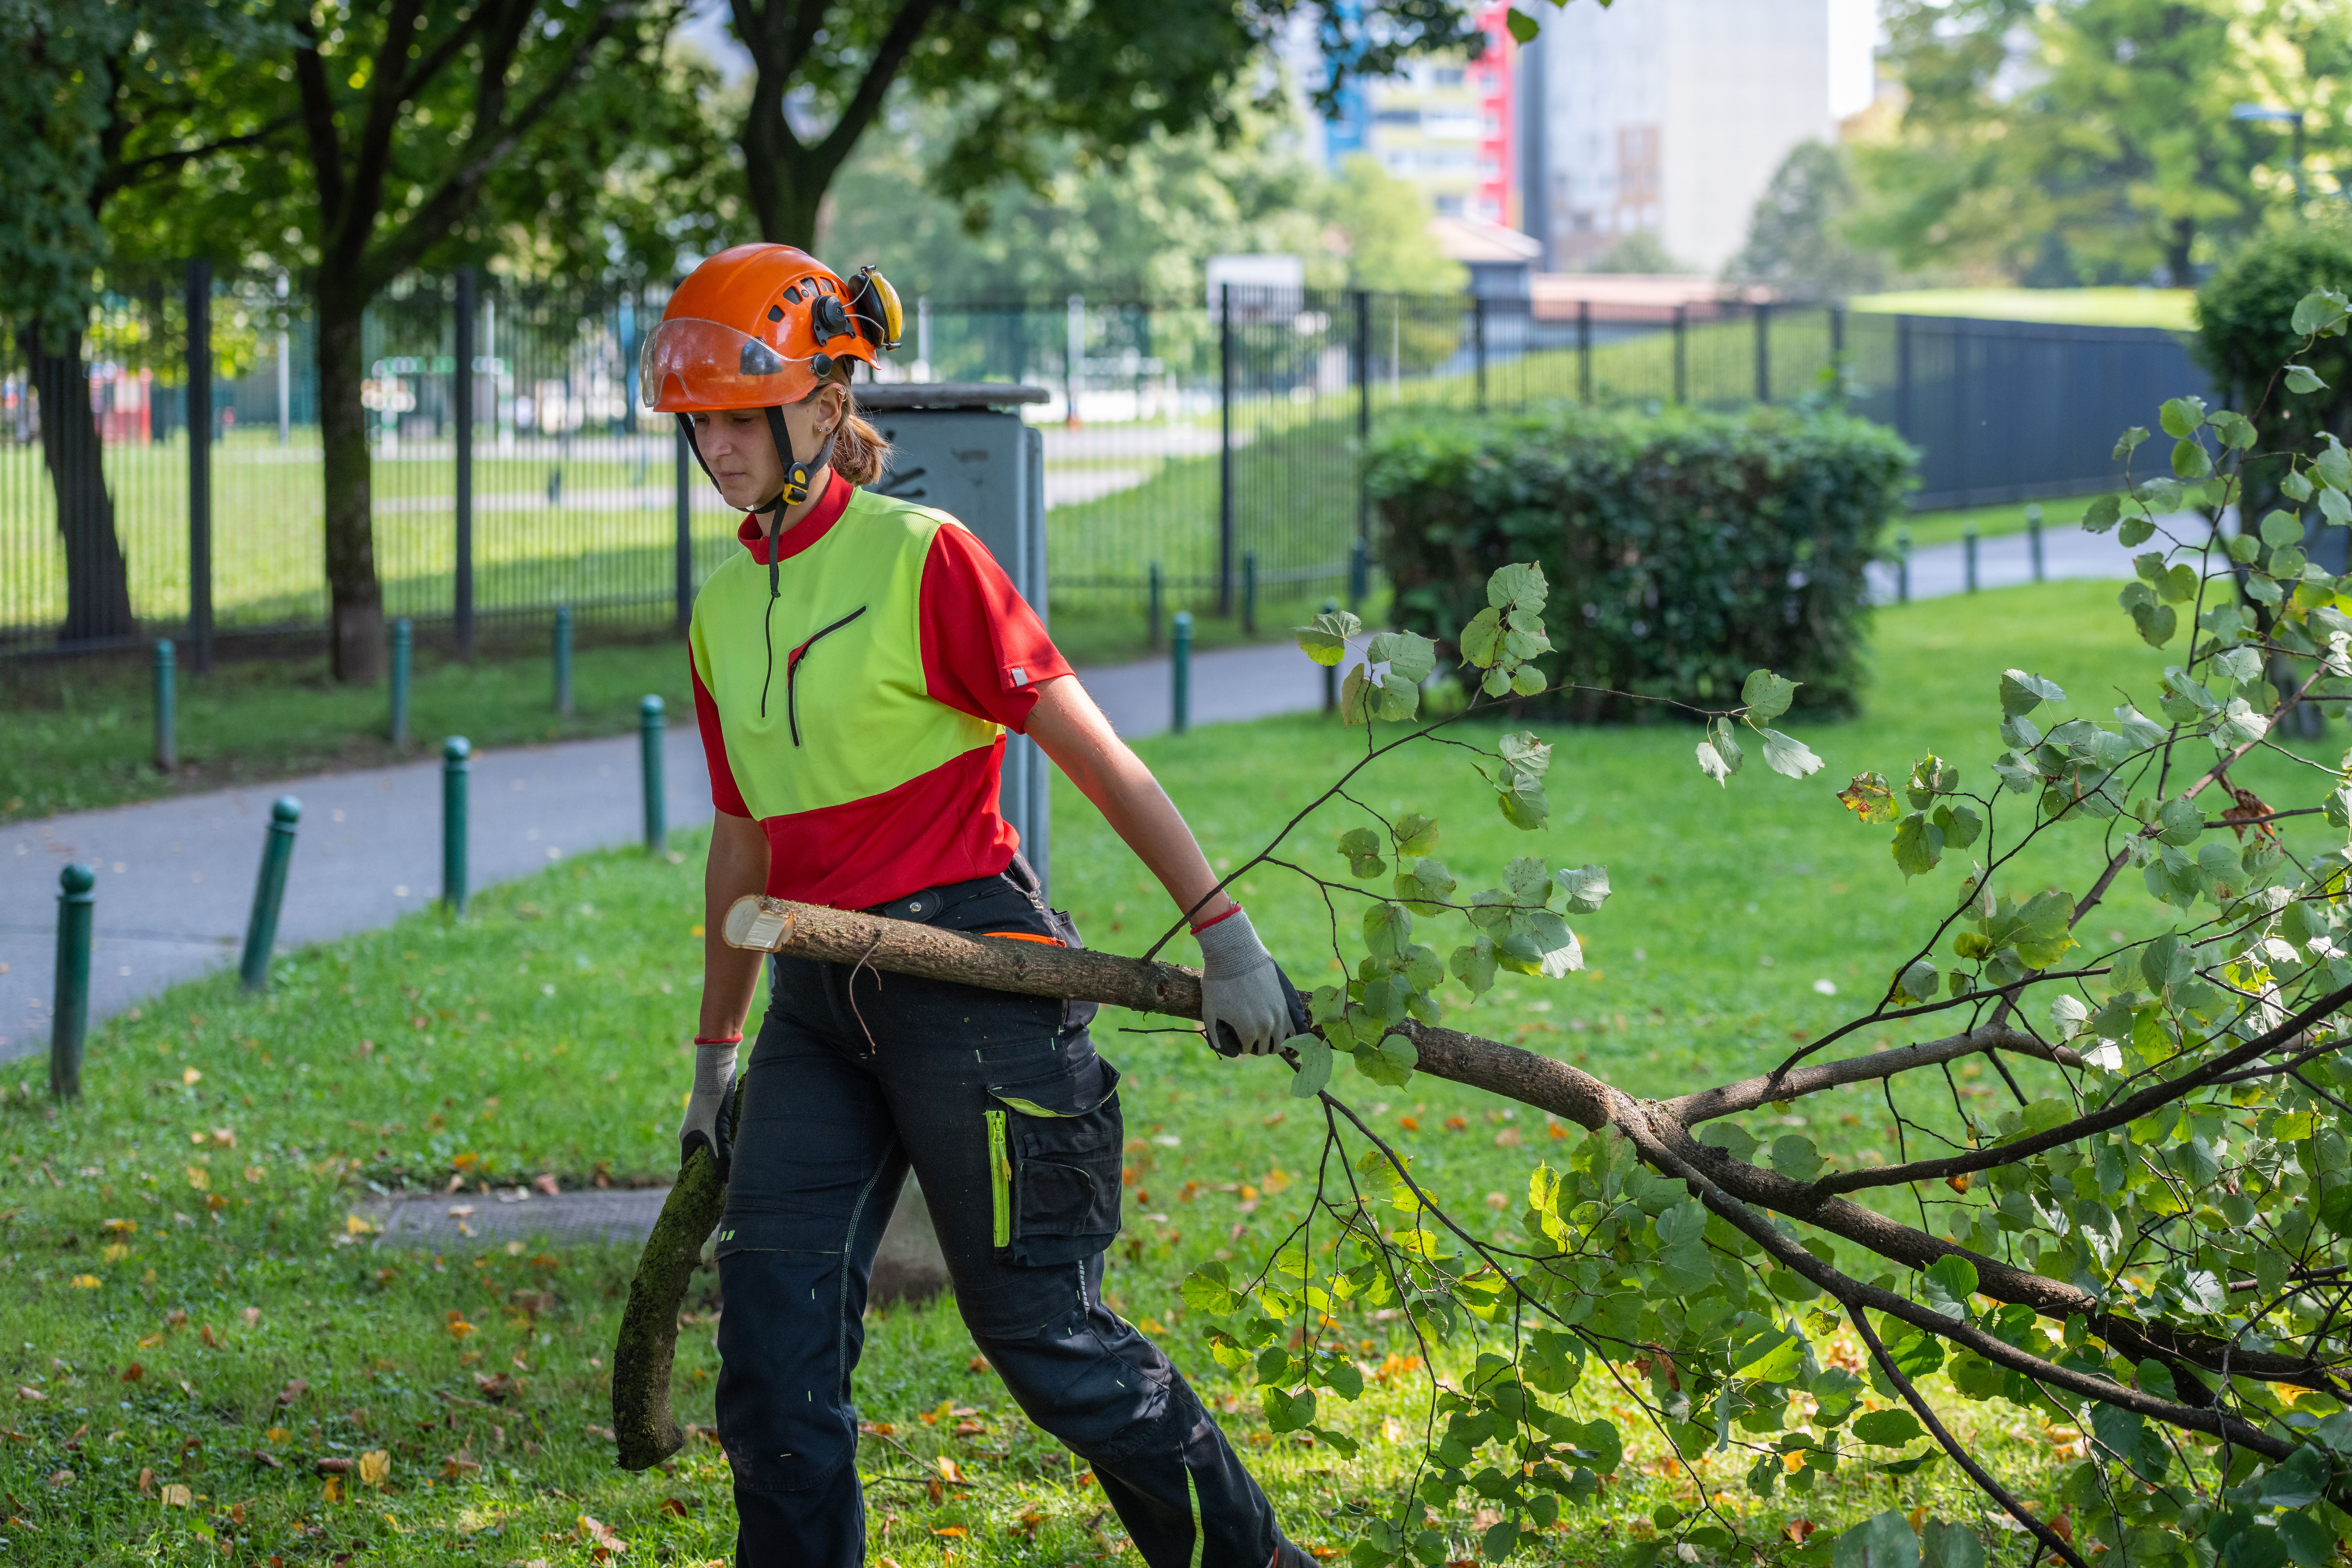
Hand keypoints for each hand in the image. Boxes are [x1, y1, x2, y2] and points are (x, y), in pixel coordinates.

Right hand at [679, 1037, 739, 1178]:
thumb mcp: (716, 1134)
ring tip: (739, 1169)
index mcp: (687, 1139)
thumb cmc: (712, 1103)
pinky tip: (745, 1148)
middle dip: (714, 1169)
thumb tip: (728, 1181)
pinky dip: (732, 1143)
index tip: (709, 1194)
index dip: (696, 1180)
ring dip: (726, 1155)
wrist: (717, 1070)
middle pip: (703, 1158)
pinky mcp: (719, 1115)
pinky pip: (724, 1135)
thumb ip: (721, 1157)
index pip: (688, 1167)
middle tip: (729, 1184)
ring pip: (716, 1146)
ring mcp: (706, 1123)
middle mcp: (694, 1132)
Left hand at [1195, 909, 1300, 1056]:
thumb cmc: (1218, 982)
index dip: (1241, 1045)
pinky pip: (1292, 1026)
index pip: (1248, 1049)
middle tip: (1250, 1037)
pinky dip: (1287, 1032)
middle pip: (1267, 1048)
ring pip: (1283, 1041)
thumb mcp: (1209, 1011)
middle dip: (1258, 1046)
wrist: (1235, 955)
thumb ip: (1215, 1034)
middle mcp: (1267, 1027)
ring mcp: (1279, 1014)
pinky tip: (1280, 1028)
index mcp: (1248, 1032)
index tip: (1237, 1036)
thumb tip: (1222, 1048)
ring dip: (1274, 1042)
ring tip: (1266, 1035)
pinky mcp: (1286, 1002)